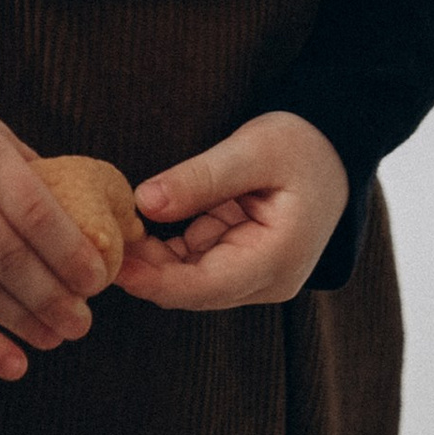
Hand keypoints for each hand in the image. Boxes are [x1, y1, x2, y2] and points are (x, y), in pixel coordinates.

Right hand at [0, 33, 111, 379]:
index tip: (97, 281)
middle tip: (83, 323)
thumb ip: (28, 167)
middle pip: (10, 257)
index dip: (70, 253)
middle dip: (54, 297)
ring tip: (55, 338)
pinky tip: (14, 364)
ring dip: (24, 323)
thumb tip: (89, 212)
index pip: (35, 211)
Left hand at [120, 113, 349, 309]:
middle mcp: (267, 280)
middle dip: (146, 270)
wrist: (334, 150)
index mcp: (277, 259)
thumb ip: (201, 178)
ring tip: (112, 232)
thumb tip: (145, 202)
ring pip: (191, 280)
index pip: (204, 285)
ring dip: (153, 260)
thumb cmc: (301, 145)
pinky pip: (198, 263)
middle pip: (193, 289)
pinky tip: (140, 228)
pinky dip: (169, 249)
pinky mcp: (242, 263)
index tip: (113, 263)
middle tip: (99, 243)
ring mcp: (256, 276)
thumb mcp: (253, 150)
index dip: (154, 279)